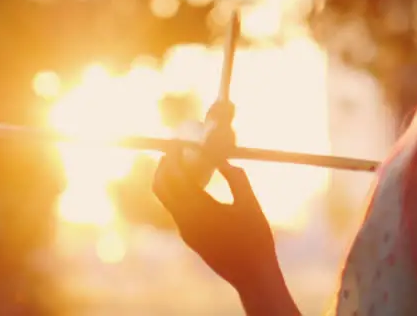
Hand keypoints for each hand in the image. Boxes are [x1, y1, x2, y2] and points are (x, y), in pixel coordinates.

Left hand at [152, 151, 295, 311]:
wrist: (251, 274)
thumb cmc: (255, 239)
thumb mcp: (250, 204)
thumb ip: (236, 179)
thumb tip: (224, 160)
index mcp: (200, 210)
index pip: (175, 176)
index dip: (174, 156)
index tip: (180, 141)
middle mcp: (185, 222)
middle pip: (161, 187)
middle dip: (164, 165)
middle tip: (174, 148)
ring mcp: (185, 231)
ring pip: (167, 200)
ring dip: (169, 178)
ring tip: (182, 162)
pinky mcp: (190, 237)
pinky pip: (176, 209)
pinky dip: (178, 191)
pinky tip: (194, 183)